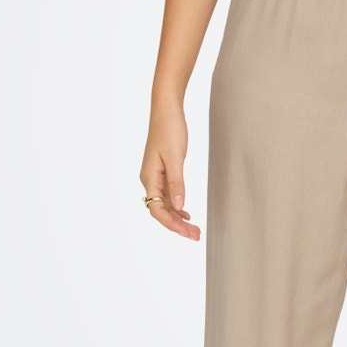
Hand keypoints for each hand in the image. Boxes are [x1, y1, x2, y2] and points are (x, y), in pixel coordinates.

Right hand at [140, 107, 201, 238]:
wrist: (166, 110)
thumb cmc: (169, 129)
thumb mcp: (175, 157)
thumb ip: (177, 183)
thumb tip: (179, 207)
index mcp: (149, 178)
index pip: (157, 210)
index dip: (172, 224)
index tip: (188, 233)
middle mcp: (150, 180)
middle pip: (161, 211)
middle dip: (177, 226)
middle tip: (197, 236)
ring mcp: (156, 177)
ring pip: (165, 205)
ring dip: (179, 219)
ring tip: (195, 230)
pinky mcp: (163, 171)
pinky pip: (168, 195)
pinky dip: (177, 207)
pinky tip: (187, 214)